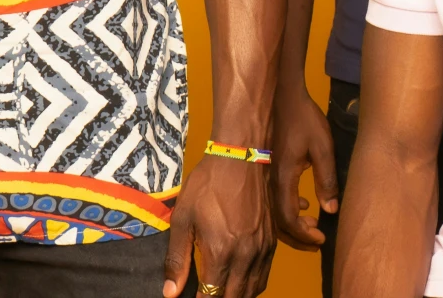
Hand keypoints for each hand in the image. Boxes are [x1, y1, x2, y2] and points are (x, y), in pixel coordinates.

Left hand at [166, 153, 274, 297]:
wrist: (240, 157)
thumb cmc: (207, 184)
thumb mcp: (183, 218)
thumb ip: (177, 258)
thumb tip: (170, 292)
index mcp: (221, 251)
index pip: (212, 296)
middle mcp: (245, 255)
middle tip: (206, 297)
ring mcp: (261, 249)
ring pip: (253, 291)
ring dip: (237, 297)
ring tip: (222, 294)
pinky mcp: (272, 241)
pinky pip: (264, 276)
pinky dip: (253, 286)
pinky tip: (241, 284)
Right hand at [269, 90, 340, 248]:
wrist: (282, 95)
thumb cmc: (303, 118)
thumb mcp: (323, 147)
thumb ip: (327, 179)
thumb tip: (331, 210)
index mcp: (283, 179)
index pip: (289, 219)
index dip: (304, 234)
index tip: (321, 239)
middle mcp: (270, 181)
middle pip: (278, 221)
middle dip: (297, 236)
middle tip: (317, 240)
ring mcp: (266, 175)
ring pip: (275, 211)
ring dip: (293, 222)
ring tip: (313, 224)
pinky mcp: (268, 168)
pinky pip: (274, 198)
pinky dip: (288, 208)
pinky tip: (303, 204)